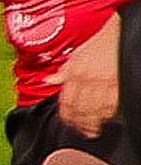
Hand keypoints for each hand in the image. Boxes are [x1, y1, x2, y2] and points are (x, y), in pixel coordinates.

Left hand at [52, 12, 119, 136]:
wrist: (118, 33)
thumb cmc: (98, 45)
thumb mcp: (76, 56)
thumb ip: (63, 72)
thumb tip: (46, 81)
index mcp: (74, 72)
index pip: (66, 101)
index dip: (66, 116)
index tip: (69, 123)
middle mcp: (86, 78)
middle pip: (79, 108)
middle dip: (79, 123)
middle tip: (82, 131)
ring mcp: (103, 81)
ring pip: (95, 109)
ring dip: (93, 122)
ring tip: (93, 130)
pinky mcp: (118, 83)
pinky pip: (112, 104)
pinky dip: (108, 114)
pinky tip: (106, 119)